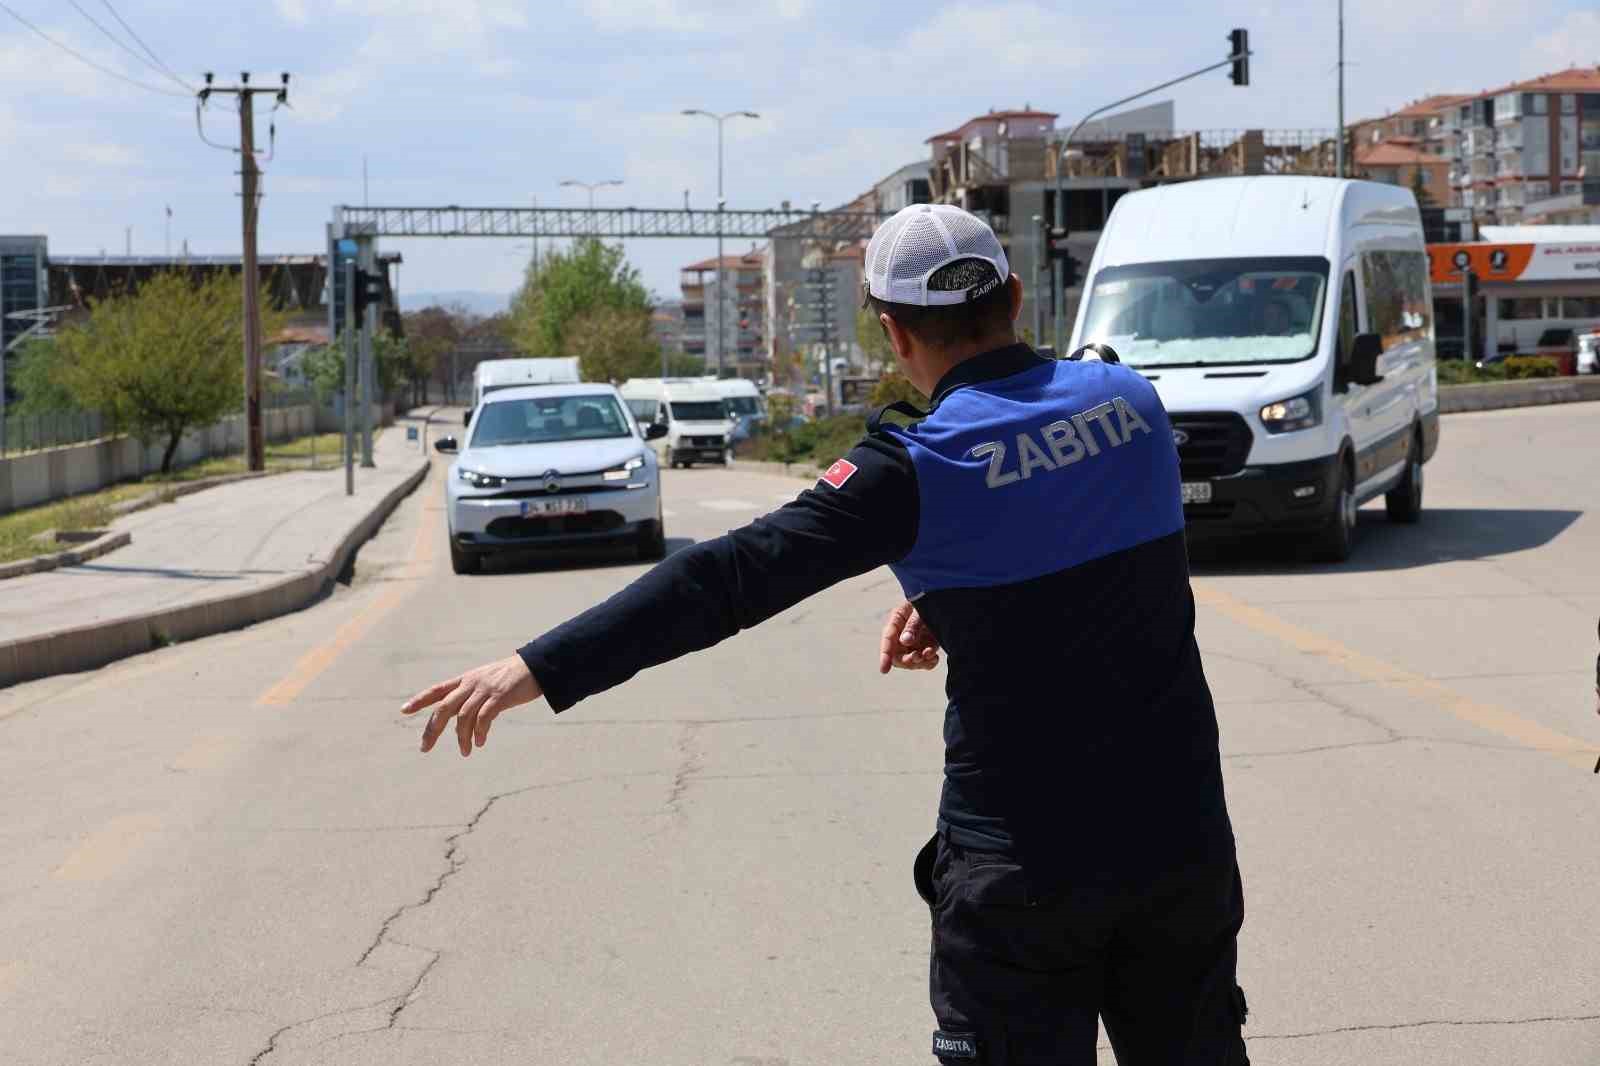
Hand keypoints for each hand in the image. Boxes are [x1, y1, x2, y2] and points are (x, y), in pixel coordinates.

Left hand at [402, 654, 542, 756]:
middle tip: (425, 748)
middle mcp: (471, 683)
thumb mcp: (487, 683)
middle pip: (444, 707)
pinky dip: (479, 731)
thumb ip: (473, 698)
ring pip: (463, 716)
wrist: (536, 666)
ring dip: (461, 737)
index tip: (403, 711)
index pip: (437, 690)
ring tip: (465, 751)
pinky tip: (479, 742)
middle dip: (432, 729)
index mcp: (465, 680)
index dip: (419, 700)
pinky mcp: (500, 696)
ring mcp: (485, 689)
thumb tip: (462, 722)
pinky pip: (484, 717)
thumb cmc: (511, 678)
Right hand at [878, 600, 940, 674]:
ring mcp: (915, 640)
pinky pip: (924, 661)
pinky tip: (935, 658)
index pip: (887, 639)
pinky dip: (929, 663)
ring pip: (911, 660)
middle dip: (907, 660)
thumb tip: (905, 641)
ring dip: (920, 662)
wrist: (949, 601)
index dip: (885, 655)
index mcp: (897, 619)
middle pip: (897, 654)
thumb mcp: (921, 610)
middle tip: (918, 657)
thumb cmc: (931, 600)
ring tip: (931, 655)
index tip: (884, 670)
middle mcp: (903, 632)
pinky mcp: (927, 645)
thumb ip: (913, 625)